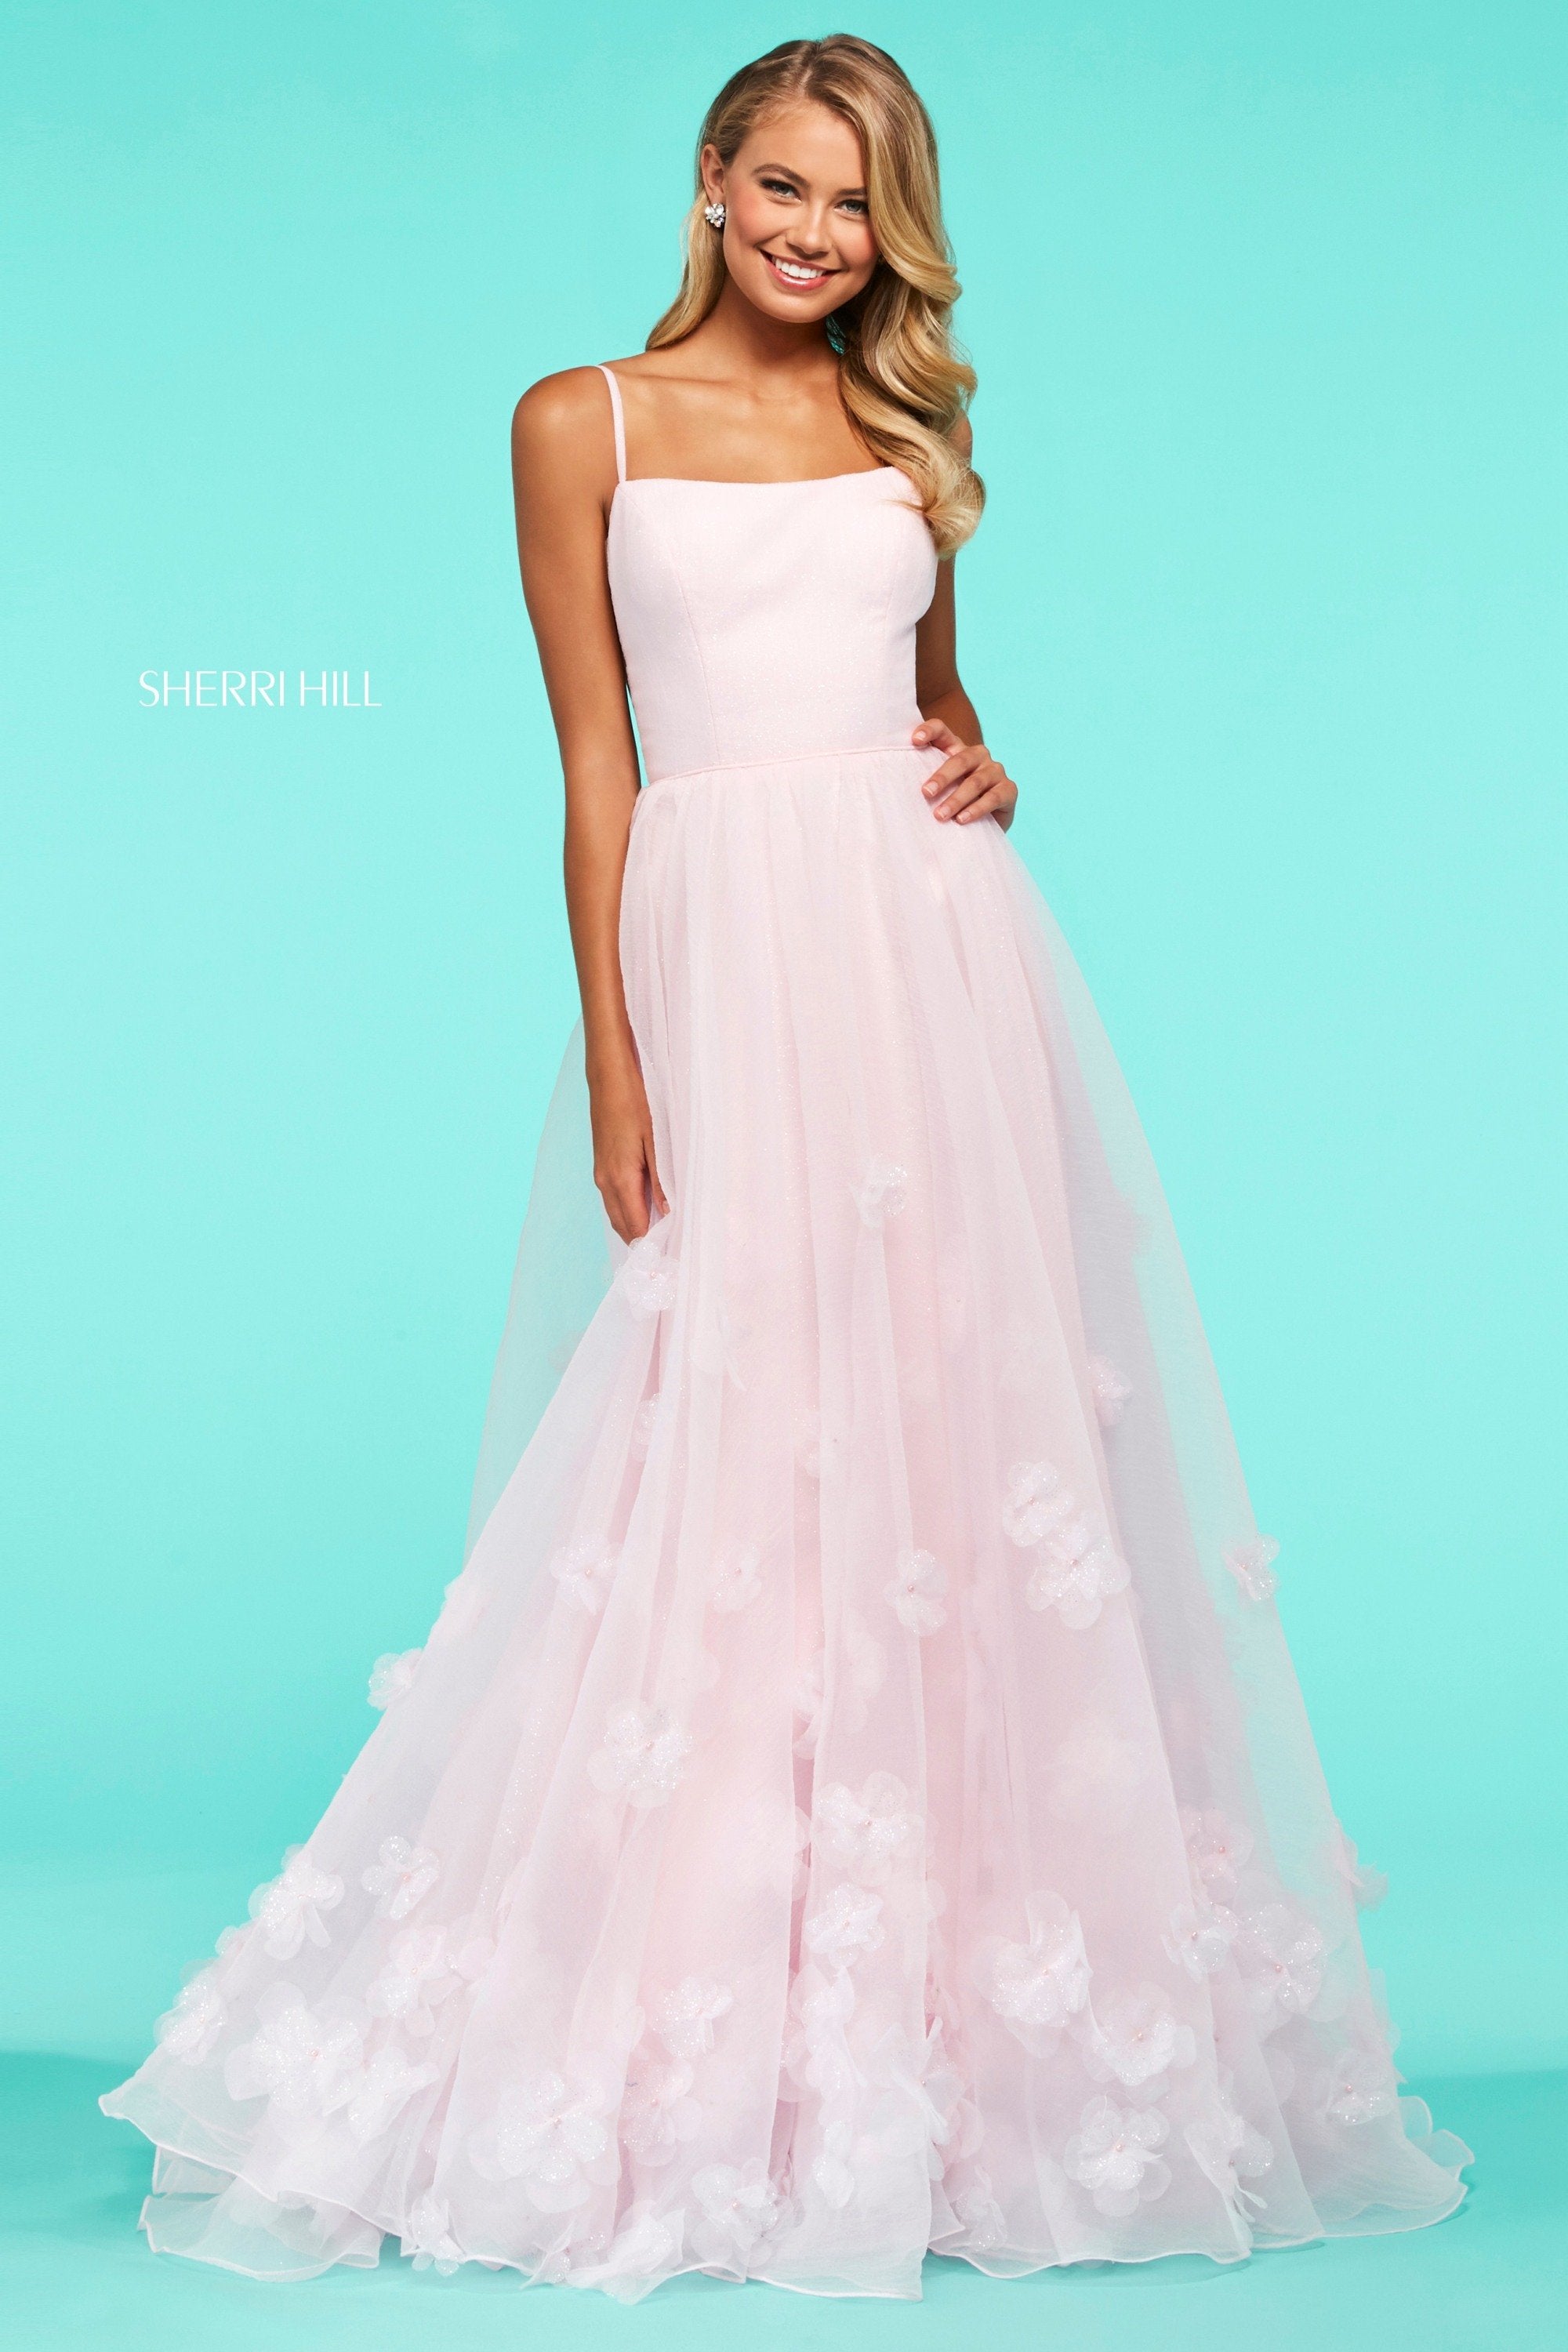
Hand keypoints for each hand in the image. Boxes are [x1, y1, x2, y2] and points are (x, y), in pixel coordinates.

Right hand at [588, 1050, 668, 1242]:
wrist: (608, 1074)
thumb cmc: (634, 1100)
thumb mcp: (657, 1139)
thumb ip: (662, 1180)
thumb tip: (670, 1213)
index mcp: (620, 1178)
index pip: (636, 1228)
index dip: (653, 1247)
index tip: (671, 1259)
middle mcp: (605, 1181)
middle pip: (624, 1227)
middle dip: (644, 1243)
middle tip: (669, 1253)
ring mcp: (600, 1173)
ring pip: (617, 1214)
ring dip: (636, 1227)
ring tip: (663, 1236)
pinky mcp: (601, 1164)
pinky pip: (614, 1199)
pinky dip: (629, 1210)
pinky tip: (648, 1208)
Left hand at [913, 719, 1018, 830]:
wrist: (986, 823)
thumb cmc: (954, 802)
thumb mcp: (939, 789)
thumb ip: (925, 780)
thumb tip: (890, 783)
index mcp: (957, 748)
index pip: (943, 731)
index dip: (929, 731)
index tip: (914, 741)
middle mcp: (978, 755)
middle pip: (960, 759)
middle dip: (942, 777)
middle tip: (925, 793)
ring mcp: (995, 771)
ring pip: (975, 782)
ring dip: (956, 799)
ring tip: (940, 815)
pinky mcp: (1009, 790)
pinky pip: (994, 797)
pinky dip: (977, 809)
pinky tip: (962, 820)